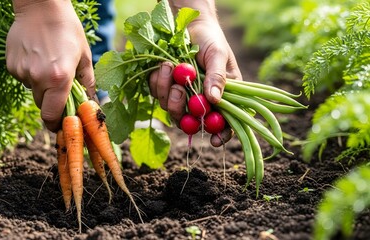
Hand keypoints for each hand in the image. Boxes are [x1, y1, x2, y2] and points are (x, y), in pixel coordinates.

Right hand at [6, 0, 95, 131]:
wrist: (42, 7)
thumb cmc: (68, 30)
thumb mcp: (83, 56)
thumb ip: (88, 83)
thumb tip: (92, 103)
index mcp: (59, 79)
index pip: (52, 115)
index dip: (55, 123)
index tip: (59, 124)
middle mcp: (38, 78)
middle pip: (42, 104)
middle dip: (51, 101)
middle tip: (59, 85)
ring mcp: (22, 72)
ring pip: (32, 90)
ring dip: (41, 85)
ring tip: (48, 63)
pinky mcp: (11, 65)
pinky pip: (23, 78)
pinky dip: (30, 73)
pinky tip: (36, 56)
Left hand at [149, 16, 241, 146]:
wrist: (189, 24)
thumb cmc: (210, 39)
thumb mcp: (218, 55)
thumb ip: (217, 77)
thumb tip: (215, 100)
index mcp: (221, 95)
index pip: (224, 123)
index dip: (221, 134)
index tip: (215, 141)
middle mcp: (201, 100)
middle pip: (191, 121)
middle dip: (182, 109)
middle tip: (179, 90)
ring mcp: (181, 95)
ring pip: (171, 108)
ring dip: (168, 90)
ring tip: (170, 67)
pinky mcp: (165, 87)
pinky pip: (158, 94)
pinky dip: (158, 81)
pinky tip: (163, 66)